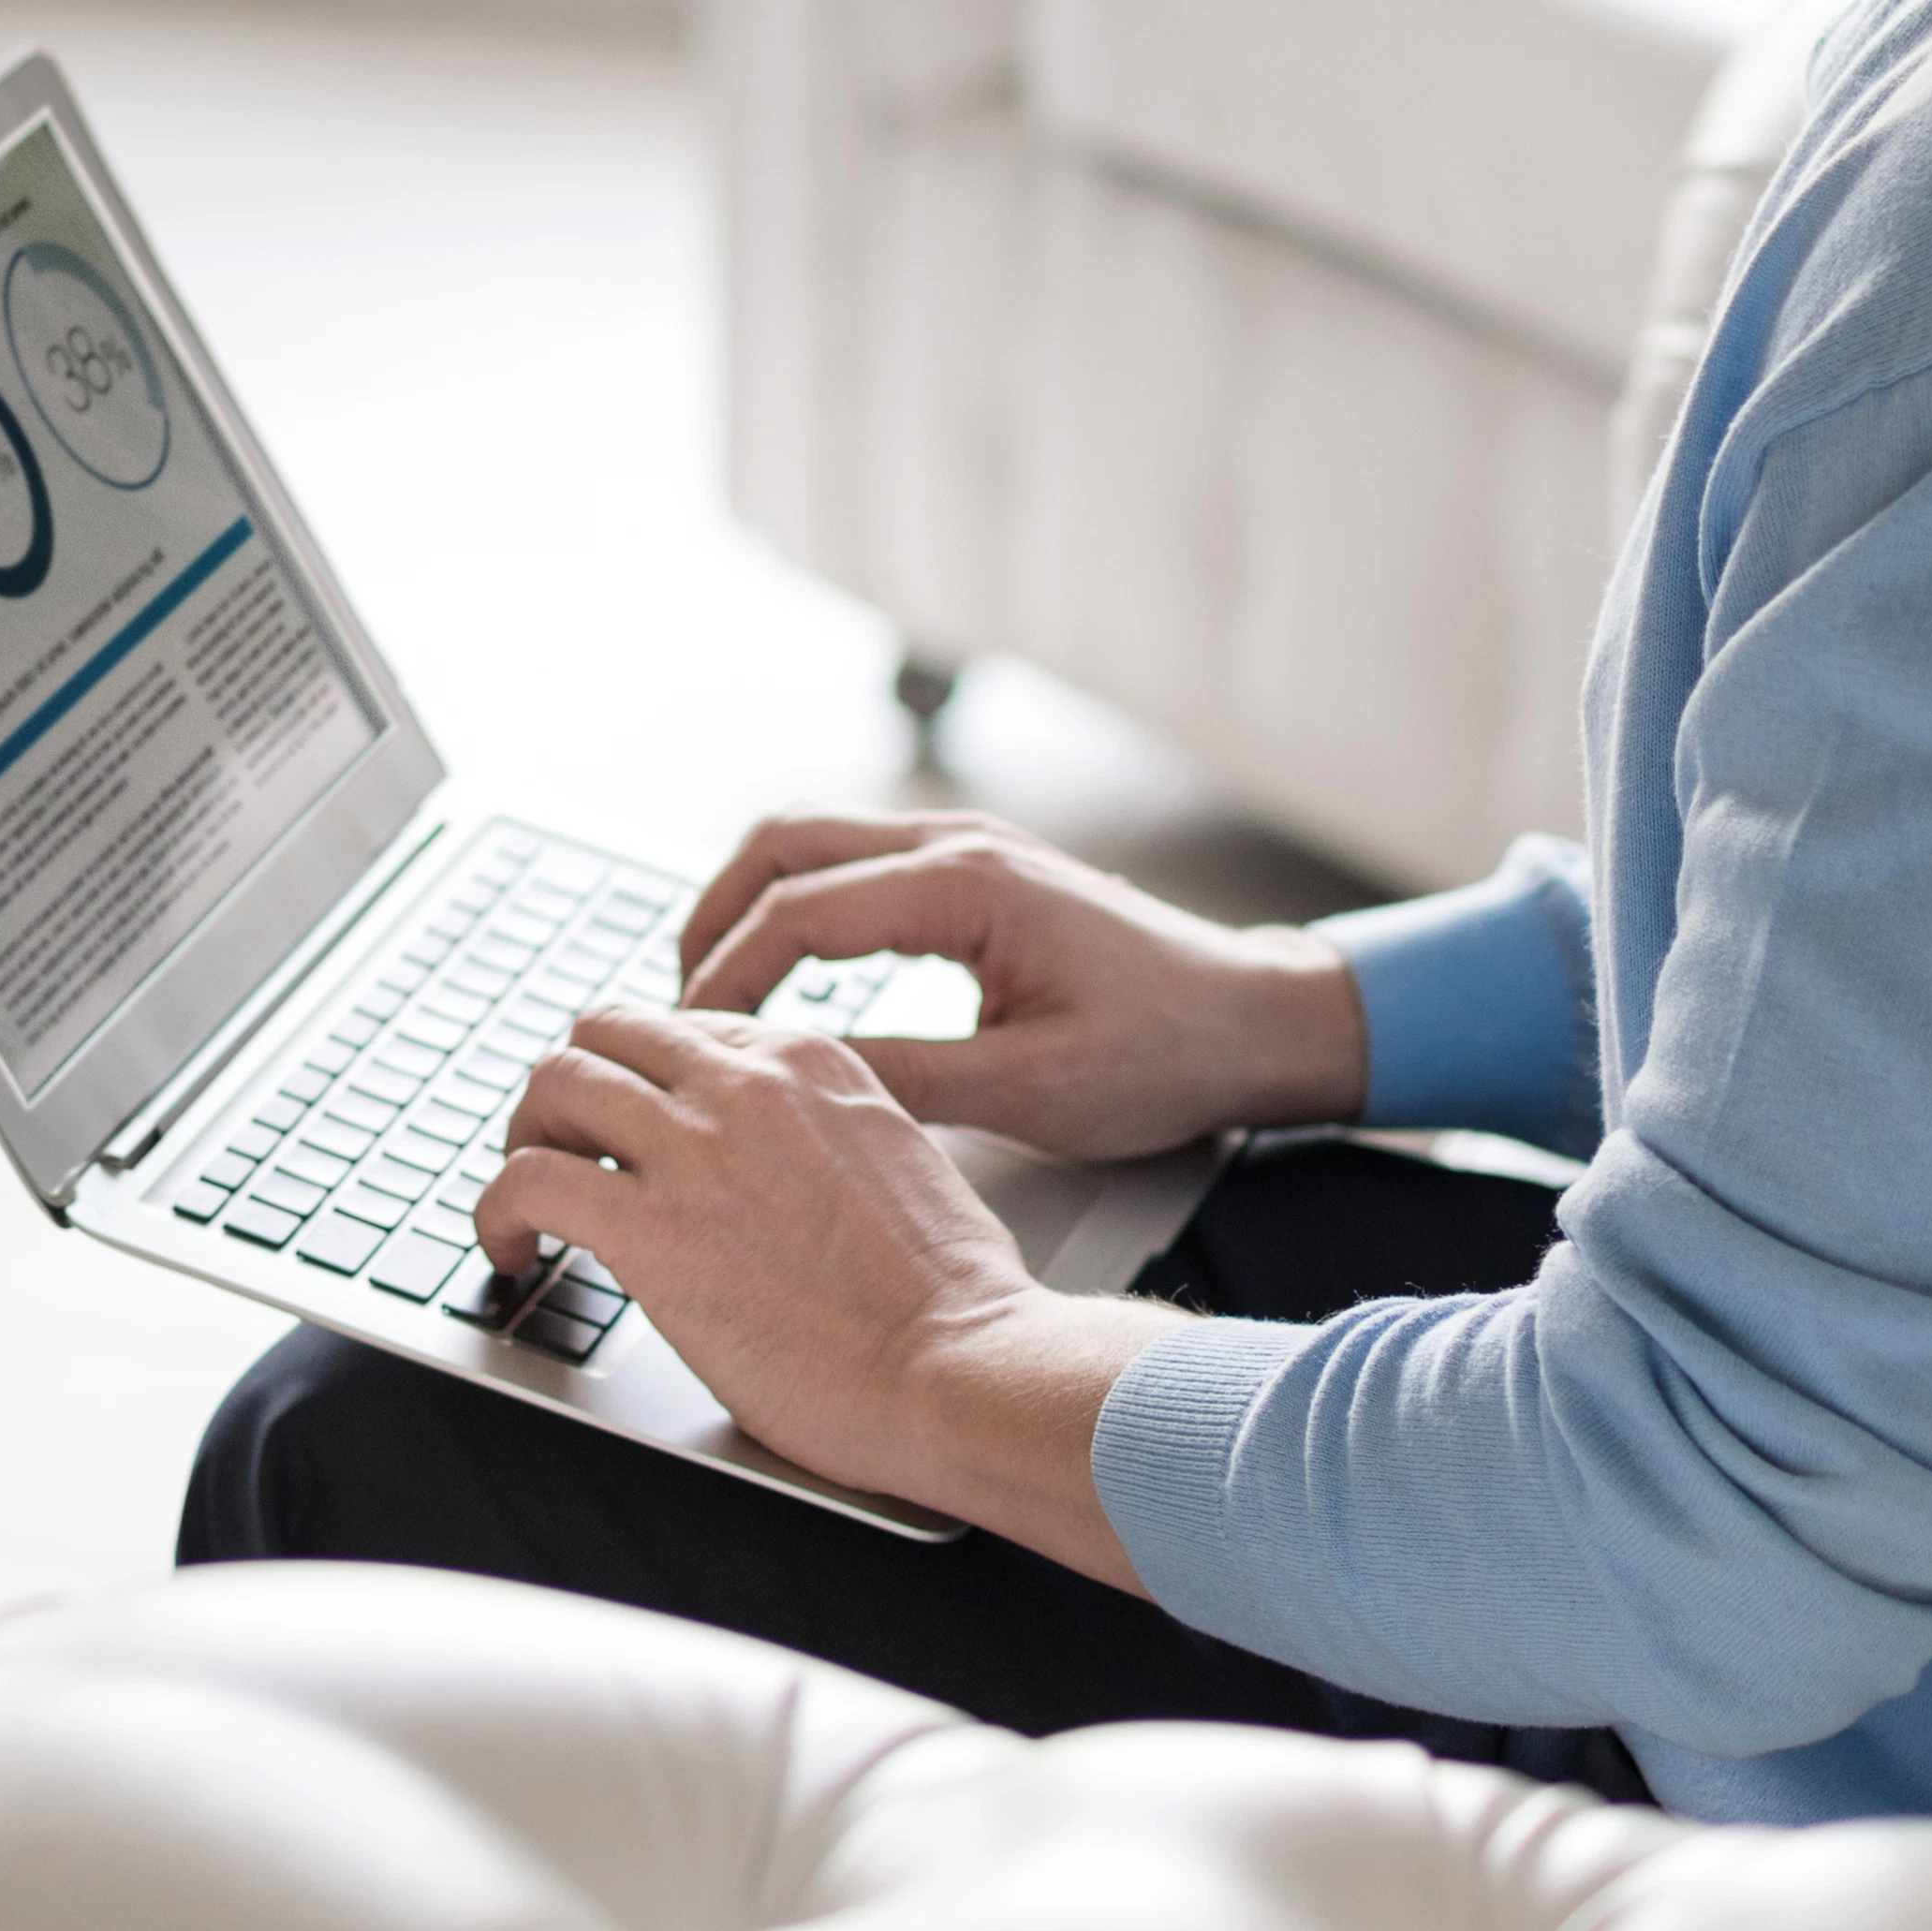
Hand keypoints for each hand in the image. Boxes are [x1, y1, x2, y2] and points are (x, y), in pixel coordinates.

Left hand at [475, 1004, 1190, 1571]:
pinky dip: (495, 1213)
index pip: (680, 1028)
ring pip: (553, 1084)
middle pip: (604, 1033)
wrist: (964, 1368)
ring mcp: (693, 1147)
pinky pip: (524, 1181)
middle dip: (571, 1089)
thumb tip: (767, 1161)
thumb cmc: (951, 1299)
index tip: (626, 1129)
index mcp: (810, 1059)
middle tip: (561, 1150)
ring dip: (525, 1138)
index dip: (639, 1078)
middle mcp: (745, 1081)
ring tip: (526, 1203)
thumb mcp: (896, 1157)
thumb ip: (819, 1133)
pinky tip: (511, 1255)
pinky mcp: (649, 1228)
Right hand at [669, 809, 1368, 1162]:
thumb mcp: (1033, 1091)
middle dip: (712, 916)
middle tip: (674, 1003)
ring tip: (712, 988)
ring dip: (748, 902)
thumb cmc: (1166, 1054)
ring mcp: (965, 846)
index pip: (799, 911)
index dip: (727, 977)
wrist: (1256, 1020)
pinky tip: (785, 971)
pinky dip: (796, 903)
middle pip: (782, 842)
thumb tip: (797, 1080)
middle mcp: (956, 843)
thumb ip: (909, 1078)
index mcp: (966, 885)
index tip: (688, 1041)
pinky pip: (853, 861)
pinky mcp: (973, 869)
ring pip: (812, 839)